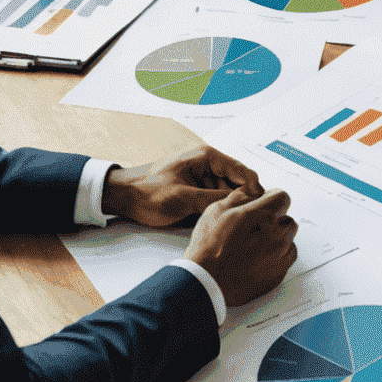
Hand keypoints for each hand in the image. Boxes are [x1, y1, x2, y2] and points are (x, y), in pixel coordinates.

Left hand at [101, 146, 264, 226]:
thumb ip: (214, 199)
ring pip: (230, 194)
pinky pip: (217, 200)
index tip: (260, 208)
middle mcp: (209, 165)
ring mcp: (204, 178)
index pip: (243, 171)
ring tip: (236, 223)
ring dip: (233, 207)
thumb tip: (242, 204)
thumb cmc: (146, 191)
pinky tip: (221, 222)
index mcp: (207, 157)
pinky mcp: (198, 190)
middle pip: (239, 183)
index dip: (255, 190)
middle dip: (245, 200)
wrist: (121, 196)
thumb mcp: (182, 198)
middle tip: (250, 220)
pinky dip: (220, 210)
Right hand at [183, 184, 298, 307]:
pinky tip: (259, 257)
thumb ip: (237, 198)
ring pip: (288, 238)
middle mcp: (276, 234)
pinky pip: (287, 256)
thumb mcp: (215, 211)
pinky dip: (278, 254)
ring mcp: (280, 255)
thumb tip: (248, 194)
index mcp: (262, 216)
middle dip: (274, 220)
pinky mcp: (279, 273)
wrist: (206, 283)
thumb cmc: (208, 249)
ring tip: (254, 245)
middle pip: (286, 218)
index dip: (272, 198)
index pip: (282, 197)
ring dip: (277, 237)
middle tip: (254, 228)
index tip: (265, 203)